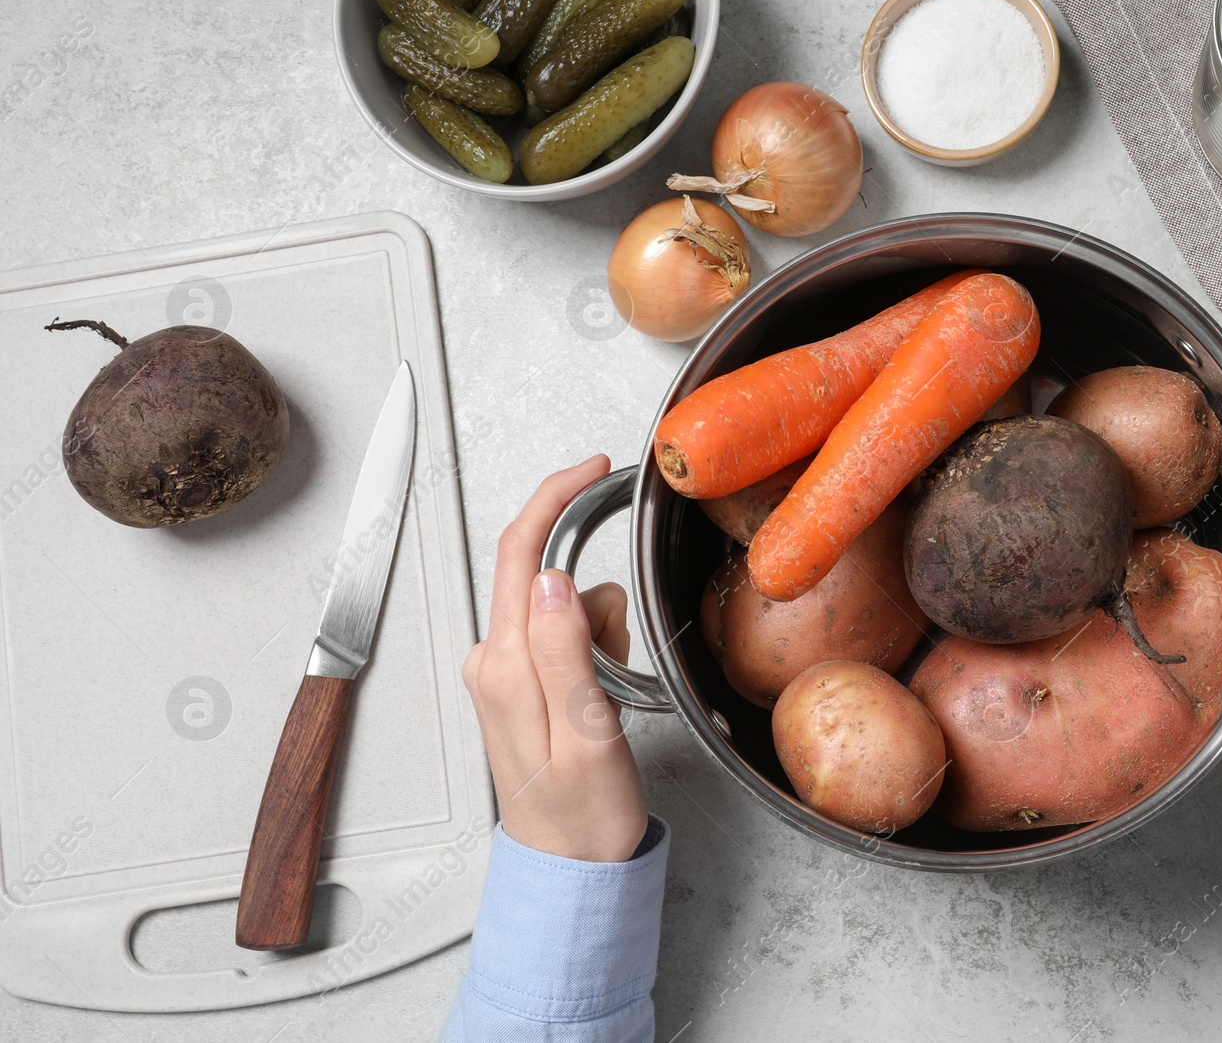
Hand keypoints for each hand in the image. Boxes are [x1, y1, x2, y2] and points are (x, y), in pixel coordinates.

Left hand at [461, 454, 647, 860]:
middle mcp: (492, 659)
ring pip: (566, 606)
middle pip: (546, 576)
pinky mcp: (518, 679)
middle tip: (617, 662)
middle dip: (596, 605)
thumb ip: (566, 651)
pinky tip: (599, 695)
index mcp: (504, 666)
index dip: (554, 498)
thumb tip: (551, 578)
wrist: (571, 863)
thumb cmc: (582, 813)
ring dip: (601, 635)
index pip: (518, 553)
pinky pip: (567, 633)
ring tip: (608, 697)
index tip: (593, 468)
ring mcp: (502, 669)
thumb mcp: (587, 733)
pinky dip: (595, 650)